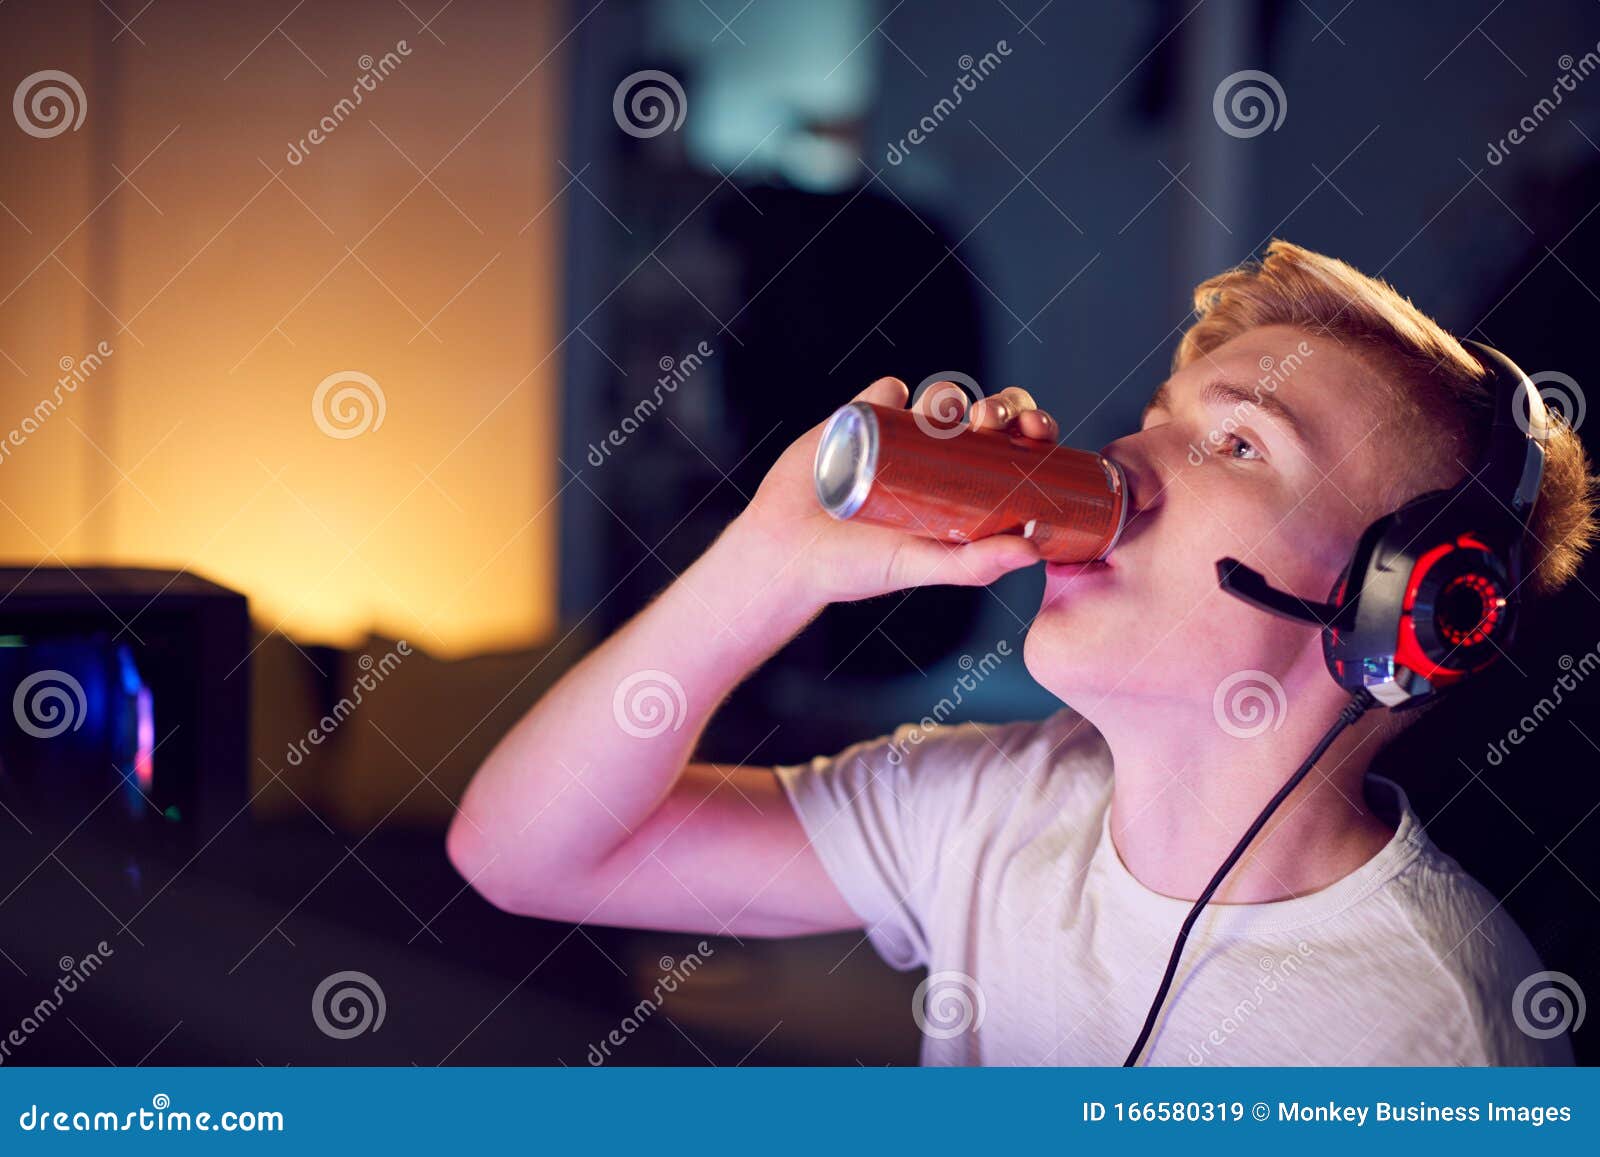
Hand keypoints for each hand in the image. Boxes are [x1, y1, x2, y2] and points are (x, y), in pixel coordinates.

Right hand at [728, 376, 1061, 608]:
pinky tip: (897, 402)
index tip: (1035, 432)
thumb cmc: (854, 569)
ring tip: (945, 415)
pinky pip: (887, 391)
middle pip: (985, 419)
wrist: (783, 550)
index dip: (1031, 433)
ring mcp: (900, 436)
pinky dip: (895, 389)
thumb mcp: (918, 566)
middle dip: (997, 407)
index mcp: (966, 492)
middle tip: (990, 420)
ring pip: (940, 401)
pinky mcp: (860, 417)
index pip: (1014, 452)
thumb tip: (1033, 550)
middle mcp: (939, 460)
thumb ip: (972, 565)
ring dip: (952, 397)